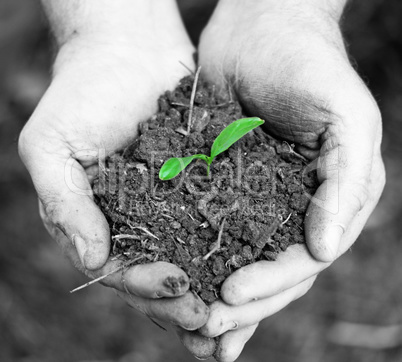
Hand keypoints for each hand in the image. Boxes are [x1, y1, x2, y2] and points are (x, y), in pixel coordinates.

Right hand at [19, 1, 208, 331]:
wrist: (126, 52)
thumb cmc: (80, 94)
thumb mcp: (51, 146)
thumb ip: (64, 203)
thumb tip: (92, 258)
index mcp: (99, 223)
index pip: (121, 270)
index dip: (147, 286)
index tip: (176, 288)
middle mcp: (137, 223)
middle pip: (160, 277)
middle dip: (184, 302)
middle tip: (212, 322)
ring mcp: (172, 207)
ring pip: (194, 259)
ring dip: (214, 290)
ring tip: (239, 316)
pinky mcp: (202, 186)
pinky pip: (219, 221)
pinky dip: (235, 247)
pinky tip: (256, 264)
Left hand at [187, 0, 384, 359]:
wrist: (262, 24)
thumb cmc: (309, 63)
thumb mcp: (347, 117)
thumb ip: (347, 183)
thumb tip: (325, 249)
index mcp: (331, 198)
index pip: (305, 260)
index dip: (271, 284)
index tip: (231, 297)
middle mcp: (296, 205)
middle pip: (271, 270)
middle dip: (242, 303)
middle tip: (203, 326)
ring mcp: (259, 197)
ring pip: (240, 258)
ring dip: (216, 294)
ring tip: (189, 328)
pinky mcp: (224, 182)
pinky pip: (210, 228)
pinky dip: (197, 259)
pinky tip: (176, 282)